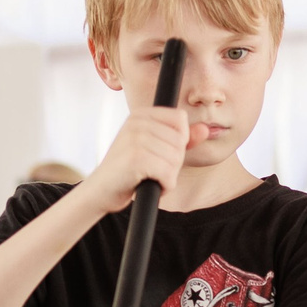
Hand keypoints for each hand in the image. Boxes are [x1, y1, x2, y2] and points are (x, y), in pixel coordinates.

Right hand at [78, 109, 198, 217]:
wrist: (100, 191)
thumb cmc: (127, 171)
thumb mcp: (154, 149)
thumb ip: (181, 138)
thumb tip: (206, 130)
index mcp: (140, 114)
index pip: (180, 120)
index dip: (178, 142)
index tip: (159, 153)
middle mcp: (136, 122)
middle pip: (180, 141)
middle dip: (173, 163)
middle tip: (151, 170)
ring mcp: (135, 139)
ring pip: (176, 159)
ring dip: (168, 176)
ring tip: (148, 177)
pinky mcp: (136, 159)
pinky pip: (168, 175)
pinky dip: (164, 186)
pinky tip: (148, 185)